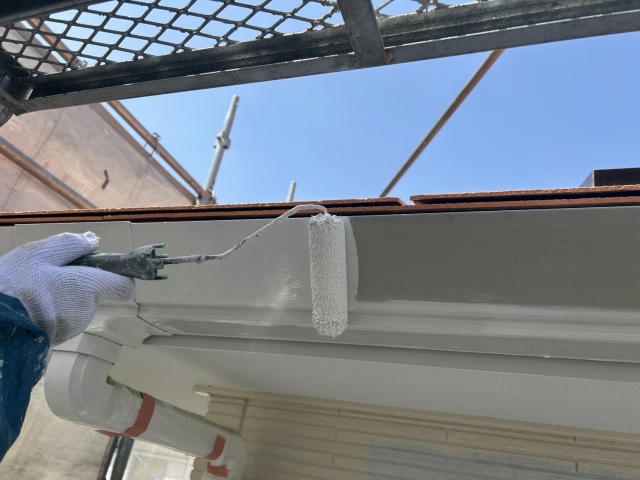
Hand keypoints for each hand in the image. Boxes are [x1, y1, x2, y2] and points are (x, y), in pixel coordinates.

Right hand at [0, 232, 134, 344]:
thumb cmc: (13, 285)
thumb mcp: (38, 254)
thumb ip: (70, 246)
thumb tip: (94, 240)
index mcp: (89, 288)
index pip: (124, 287)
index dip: (118, 277)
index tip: (105, 269)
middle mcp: (85, 311)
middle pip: (94, 295)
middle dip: (79, 286)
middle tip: (50, 277)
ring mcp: (70, 329)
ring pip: (75, 308)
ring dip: (62, 300)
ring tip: (35, 292)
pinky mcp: (54, 341)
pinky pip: (60, 322)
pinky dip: (50, 314)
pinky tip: (30, 307)